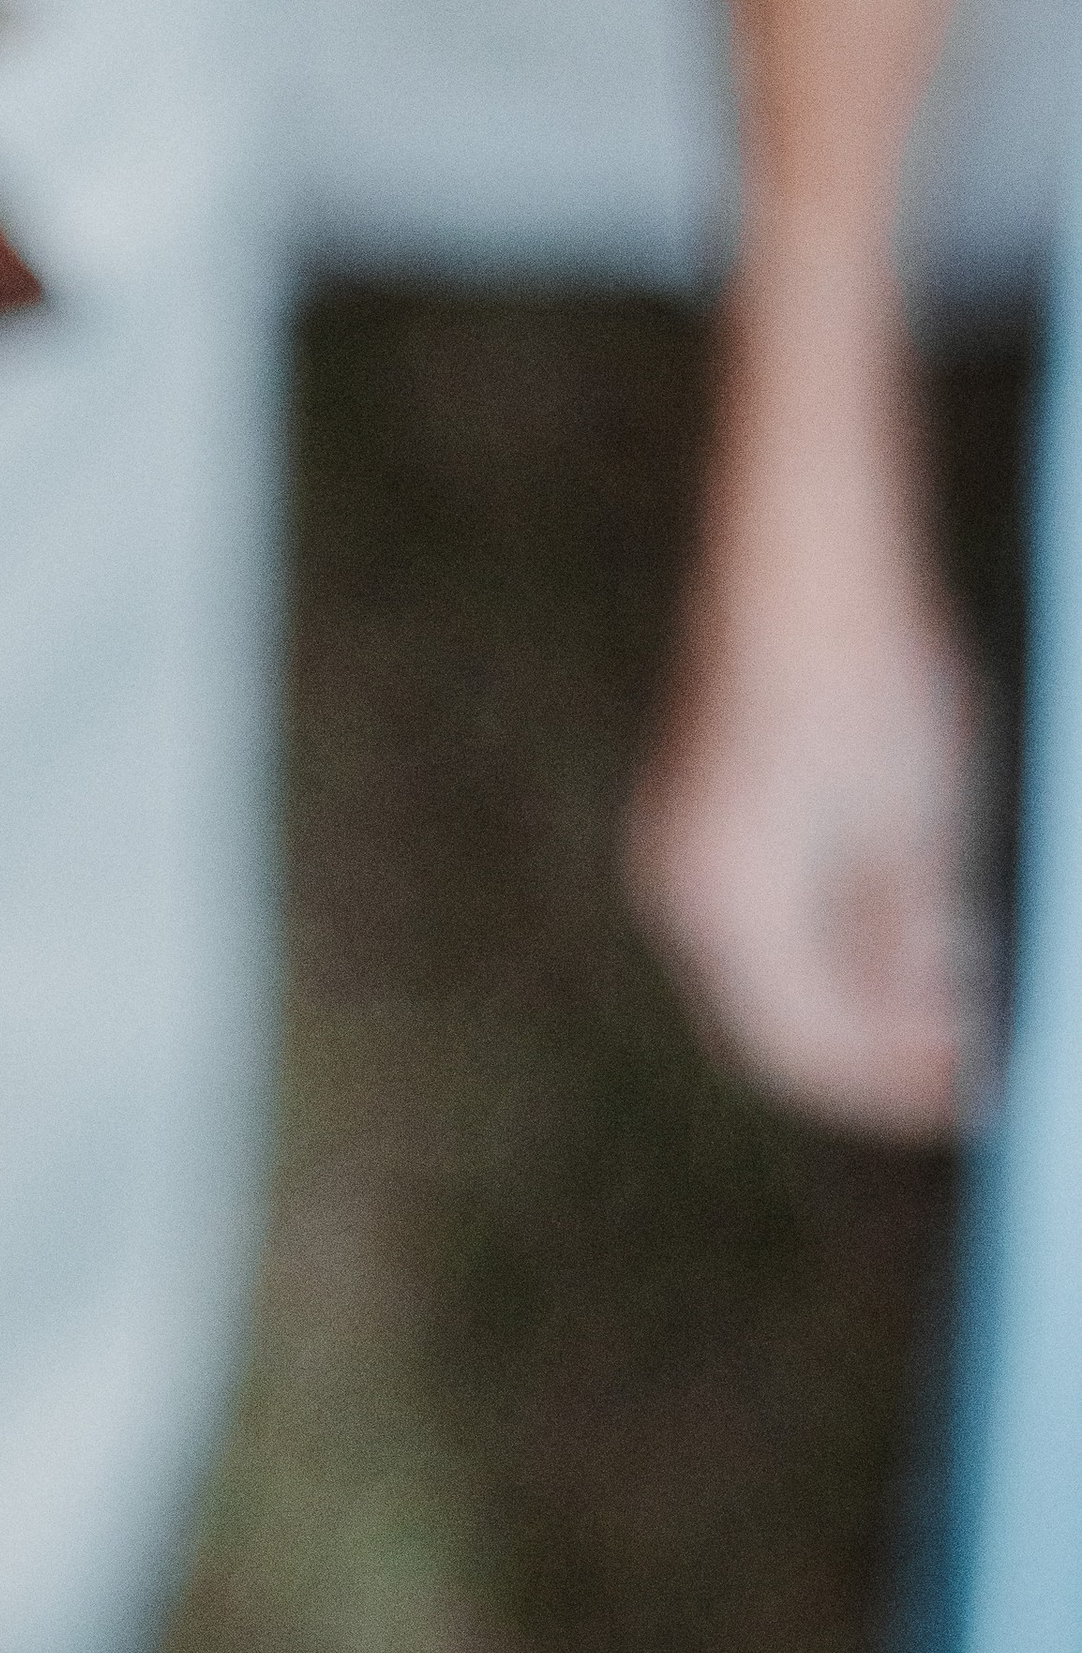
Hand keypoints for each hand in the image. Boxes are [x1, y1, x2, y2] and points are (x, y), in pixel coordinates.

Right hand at [626, 304, 995, 1142]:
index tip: (970, 1103)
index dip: (889, 1085)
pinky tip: (907, 929)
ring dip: (859, 1001)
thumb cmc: (872, 669)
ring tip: (961, 992)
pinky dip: (833, 949)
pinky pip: (762, 928)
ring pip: (769, 980)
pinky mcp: (696, 829)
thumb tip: (939, 1033)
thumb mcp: (922, 820)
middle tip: (972, 1065)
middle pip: (777, 1026)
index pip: (804, 1045)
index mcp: (732, 900)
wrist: (800, 548)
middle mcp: (683, 894)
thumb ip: (916, 940)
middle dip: (875, 1053)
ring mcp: (680, 861)